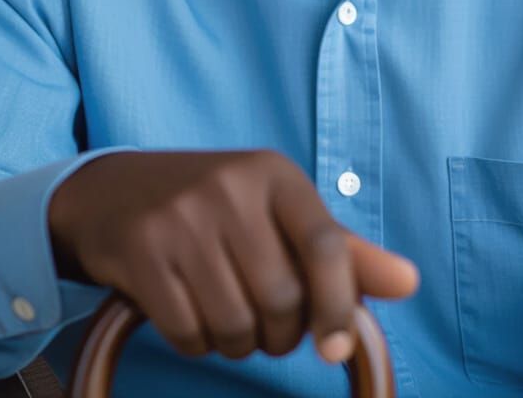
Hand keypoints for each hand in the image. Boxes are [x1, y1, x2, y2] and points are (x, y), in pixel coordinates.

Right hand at [47, 149, 419, 364]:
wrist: (113, 191)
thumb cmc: (217, 208)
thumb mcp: (279, 213)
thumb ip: (344, 253)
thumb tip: (410, 282)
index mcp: (275, 174)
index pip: (326, 244)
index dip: (338, 305)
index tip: (336, 348)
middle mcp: (230, 187)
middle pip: (282, 299)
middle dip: (280, 333)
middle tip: (266, 321)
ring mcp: (182, 218)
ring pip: (236, 326)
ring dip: (238, 342)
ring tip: (226, 311)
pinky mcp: (142, 252)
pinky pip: (189, 334)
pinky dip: (196, 342)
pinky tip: (188, 311)